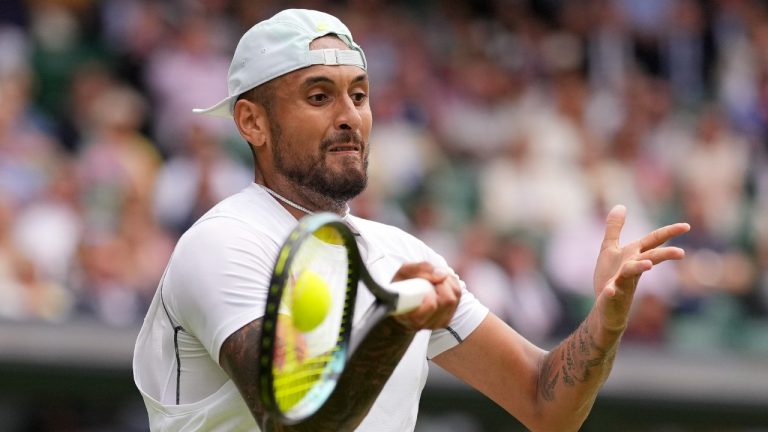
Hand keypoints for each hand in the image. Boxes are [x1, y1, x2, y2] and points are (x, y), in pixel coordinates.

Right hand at [390, 262, 460, 329]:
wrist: (400, 305)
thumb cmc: (400, 288)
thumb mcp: (403, 273)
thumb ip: (420, 269)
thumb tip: (442, 274)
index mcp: (409, 315)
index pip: (431, 305)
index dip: (432, 291)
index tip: (424, 283)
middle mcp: (424, 323)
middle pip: (447, 301)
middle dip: (443, 283)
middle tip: (432, 278)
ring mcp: (436, 324)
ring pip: (454, 299)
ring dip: (448, 284)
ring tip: (436, 280)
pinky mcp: (445, 320)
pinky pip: (457, 300)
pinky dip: (452, 288)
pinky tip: (441, 285)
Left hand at [593, 205, 689, 332]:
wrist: (606, 306)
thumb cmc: (611, 276)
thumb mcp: (610, 248)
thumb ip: (615, 228)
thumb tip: (621, 205)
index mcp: (634, 255)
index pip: (654, 241)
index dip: (669, 233)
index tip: (687, 226)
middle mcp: (632, 267)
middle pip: (650, 257)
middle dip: (664, 254)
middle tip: (682, 253)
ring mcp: (623, 281)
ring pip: (632, 272)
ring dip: (640, 267)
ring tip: (648, 264)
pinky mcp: (611, 294)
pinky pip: (612, 293)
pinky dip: (611, 291)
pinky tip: (610, 291)